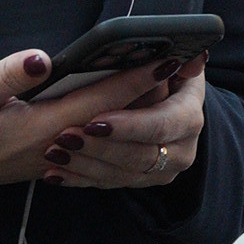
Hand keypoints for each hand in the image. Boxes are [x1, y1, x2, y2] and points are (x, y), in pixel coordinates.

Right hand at [0, 50, 185, 208]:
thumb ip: (7, 76)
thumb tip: (44, 59)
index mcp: (39, 128)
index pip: (100, 101)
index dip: (135, 78)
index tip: (165, 58)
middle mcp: (53, 147)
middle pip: (114, 119)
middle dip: (148, 93)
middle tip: (181, 67)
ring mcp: (52, 157)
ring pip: (107, 135)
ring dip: (138, 112)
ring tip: (167, 86)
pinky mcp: (45, 160)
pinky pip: (93, 146)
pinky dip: (116, 129)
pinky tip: (128, 116)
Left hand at [40, 54, 205, 190]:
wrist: (157, 99)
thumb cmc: (154, 72)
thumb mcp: (163, 59)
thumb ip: (170, 60)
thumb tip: (177, 61)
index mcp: (188, 114)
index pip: (162, 124)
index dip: (130, 125)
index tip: (96, 121)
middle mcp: (183, 147)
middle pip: (141, 156)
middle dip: (100, 147)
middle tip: (66, 137)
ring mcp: (164, 169)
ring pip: (122, 175)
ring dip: (85, 164)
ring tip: (55, 152)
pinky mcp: (142, 180)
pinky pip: (109, 184)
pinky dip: (79, 179)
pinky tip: (54, 173)